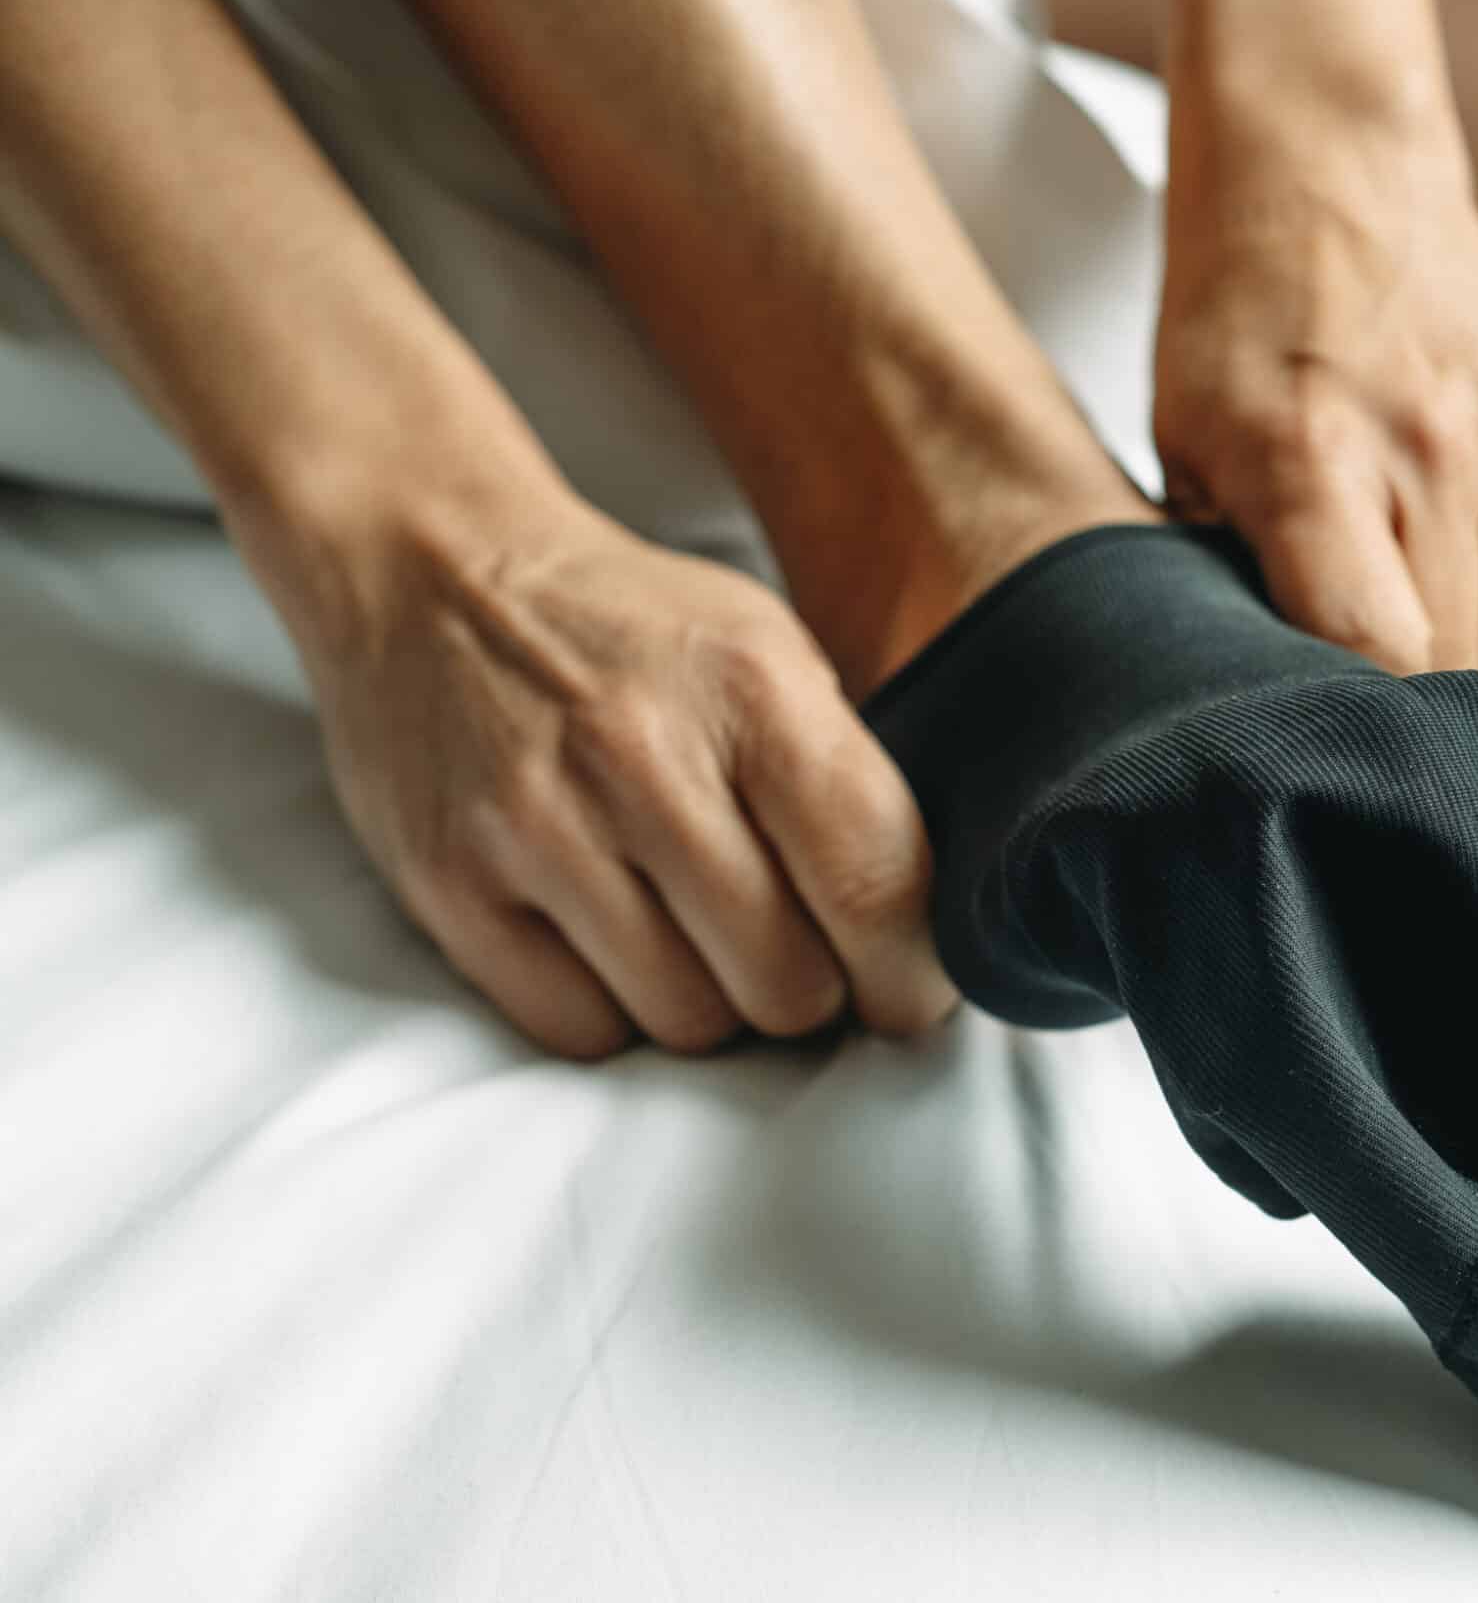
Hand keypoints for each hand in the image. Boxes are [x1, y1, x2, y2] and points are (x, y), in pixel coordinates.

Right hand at [282, 473, 956, 1058]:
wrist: (430, 573)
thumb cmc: (631, 630)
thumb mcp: (770, 652)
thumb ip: (846, 780)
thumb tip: (922, 932)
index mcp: (754, 692)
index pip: (876, 886)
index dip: (910, 972)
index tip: (907, 991)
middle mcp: (645, 760)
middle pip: (787, 983)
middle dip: (811, 992)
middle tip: (793, 954)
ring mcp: (537, 828)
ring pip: (688, 1022)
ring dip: (712, 1005)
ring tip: (696, 937)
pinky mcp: (452, 887)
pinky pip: (580, 1030)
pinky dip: (615, 1013)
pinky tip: (616, 946)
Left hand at [1155, 95, 1477, 681]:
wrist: (1326, 170)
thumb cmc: (1237, 330)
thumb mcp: (1184, 453)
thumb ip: (1229, 585)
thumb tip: (1278, 719)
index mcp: (1309, 459)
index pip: (1382, 654)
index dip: (1365, 713)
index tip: (1337, 721)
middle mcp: (1429, 438)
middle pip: (1456, 659)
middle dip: (1407, 685)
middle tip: (1358, 644)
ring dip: (1464, 629)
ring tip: (1400, 563)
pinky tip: (1462, 526)